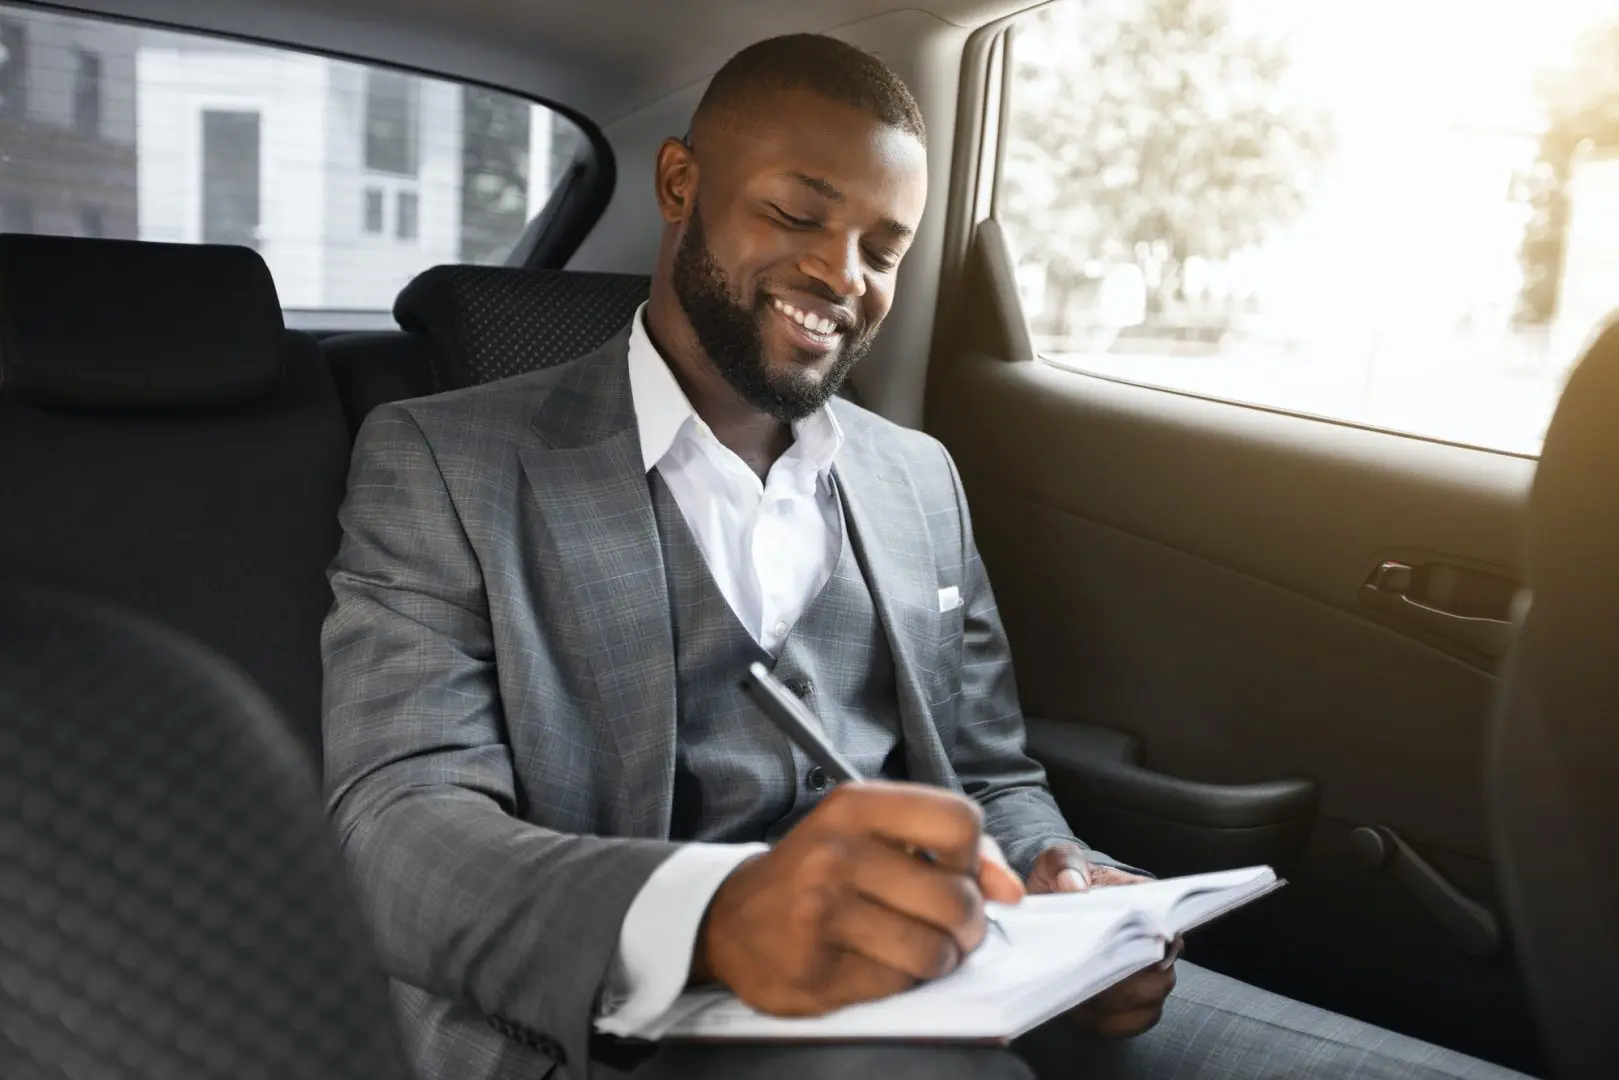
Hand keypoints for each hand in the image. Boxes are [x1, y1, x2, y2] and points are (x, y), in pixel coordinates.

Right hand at [693, 782, 1026, 1016]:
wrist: (730, 918)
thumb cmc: (818, 870)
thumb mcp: (872, 833)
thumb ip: (948, 848)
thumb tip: (1010, 890)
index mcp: (855, 806)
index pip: (961, 821)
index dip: (974, 858)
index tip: (955, 872)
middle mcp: (836, 854)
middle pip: (957, 899)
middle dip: (965, 925)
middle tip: (944, 926)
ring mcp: (822, 915)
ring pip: (934, 952)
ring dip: (936, 960)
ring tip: (911, 947)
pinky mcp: (816, 972)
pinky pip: (898, 987)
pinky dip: (898, 983)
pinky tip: (872, 964)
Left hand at [1028, 843, 1179, 1038]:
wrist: (1051, 904)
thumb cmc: (1062, 880)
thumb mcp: (1057, 861)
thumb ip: (1065, 864)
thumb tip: (1075, 886)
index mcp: (1147, 900)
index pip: (1167, 925)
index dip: (1147, 942)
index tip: (1117, 949)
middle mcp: (1157, 940)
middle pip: (1160, 973)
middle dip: (1123, 980)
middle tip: (1087, 975)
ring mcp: (1146, 973)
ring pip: (1150, 1000)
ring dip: (1113, 1003)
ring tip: (1079, 991)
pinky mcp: (1130, 1001)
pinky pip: (1134, 1022)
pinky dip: (1109, 1022)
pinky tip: (1083, 1010)